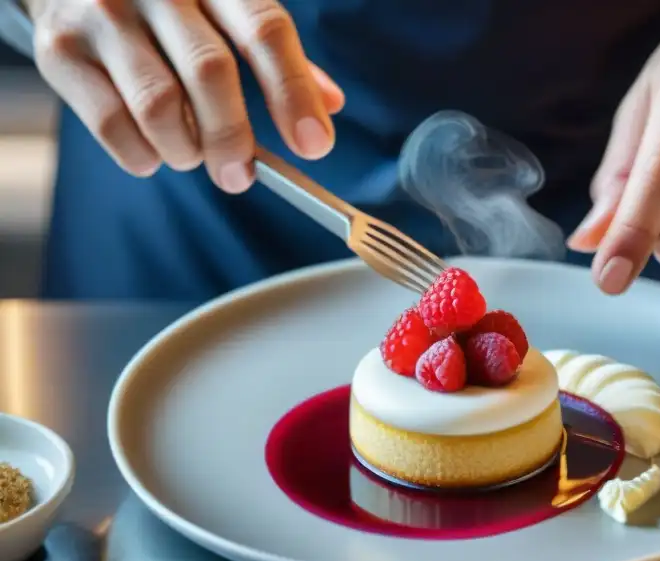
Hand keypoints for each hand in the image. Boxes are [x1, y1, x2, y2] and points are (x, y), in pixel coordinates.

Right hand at [28, 0, 344, 192]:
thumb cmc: (170, 6)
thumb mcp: (226, 11)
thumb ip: (275, 55)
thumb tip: (330, 104)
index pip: (265, 31)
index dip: (293, 94)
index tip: (315, 146)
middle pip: (210, 73)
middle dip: (233, 138)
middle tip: (240, 175)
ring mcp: (103, 13)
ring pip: (159, 105)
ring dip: (186, 149)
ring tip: (192, 155)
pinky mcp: (61, 49)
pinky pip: (112, 124)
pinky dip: (143, 156)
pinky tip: (154, 153)